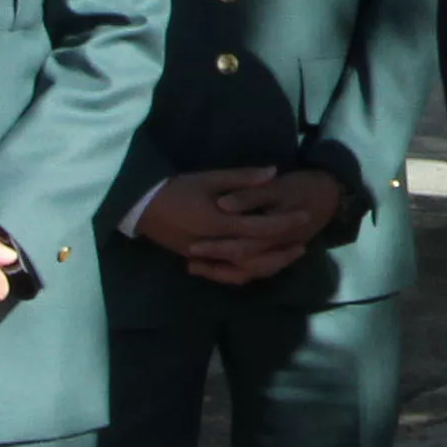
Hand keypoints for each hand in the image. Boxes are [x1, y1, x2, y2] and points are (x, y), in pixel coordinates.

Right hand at [137, 166, 340, 284]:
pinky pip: (225, 274)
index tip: (304, 217)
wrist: (141, 207)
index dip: (285, 224)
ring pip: (242, 271)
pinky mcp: (197, 261)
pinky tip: (258, 267)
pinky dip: (244, 273)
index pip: (260, 228)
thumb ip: (243, 178)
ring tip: (286, 257)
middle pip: (256, 256)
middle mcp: (214, 245)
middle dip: (282, 251)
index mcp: (219, 223)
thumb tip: (274, 172)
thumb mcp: (210, 178)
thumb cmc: (177, 188)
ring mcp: (204, 257)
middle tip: (303, 244)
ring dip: (267, 266)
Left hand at [204, 168, 348, 279]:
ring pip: (250, 272)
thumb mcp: (277, 186)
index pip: (240, 247)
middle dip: (215, 266)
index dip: (215, 249)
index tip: (191, 248)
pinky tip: (221, 267)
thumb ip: (249, 195)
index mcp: (274, 234)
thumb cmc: (304, 186)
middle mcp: (277, 250)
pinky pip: (258, 271)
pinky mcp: (280, 254)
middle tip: (189, 262)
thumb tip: (223, 204)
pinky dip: (238, 272)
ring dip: (224, 272)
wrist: (333, 193)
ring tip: (196, 268)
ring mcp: (280, 254)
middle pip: (243, 265)